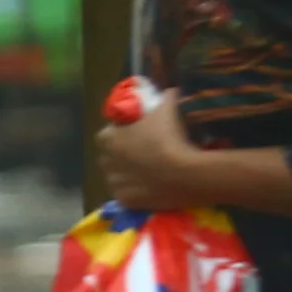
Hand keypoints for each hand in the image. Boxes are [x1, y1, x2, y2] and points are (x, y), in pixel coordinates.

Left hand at [98, 94, 206, 212]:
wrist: (187, 173)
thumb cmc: (171, 137)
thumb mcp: (168, 109)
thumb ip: (166, 98)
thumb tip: (171, 91)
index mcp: (108, 138)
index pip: (107, 134)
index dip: (122, 134)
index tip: (139, 135)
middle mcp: (105, 161)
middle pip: (111, 157)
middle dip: (124, 155)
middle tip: (148, 154)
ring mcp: (114, 183)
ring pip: (118, 177)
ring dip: (129, 174)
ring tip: (152, 172)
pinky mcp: (125, 201)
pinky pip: (128, 195)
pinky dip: (137, 192)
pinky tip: (153, 187)